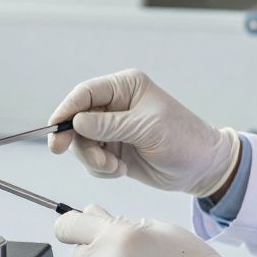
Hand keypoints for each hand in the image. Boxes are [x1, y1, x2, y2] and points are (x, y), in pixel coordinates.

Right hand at [47, 69, 239, 197]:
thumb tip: (77, 121)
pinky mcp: (114, 149)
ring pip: (81, 142)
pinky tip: (121, 169)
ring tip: (115, 166)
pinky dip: (101, 168)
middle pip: (77, 119)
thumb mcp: (147, 128)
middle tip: (70, 153)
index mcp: (126, 87)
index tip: (55, 128)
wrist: (201, 168)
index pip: (85, 93)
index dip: (66, 109)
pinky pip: (92, 159)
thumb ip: (110, 125)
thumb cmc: (183, 139)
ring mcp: (113, 128)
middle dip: (78, 140)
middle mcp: (115, 105)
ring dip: (93, 158)